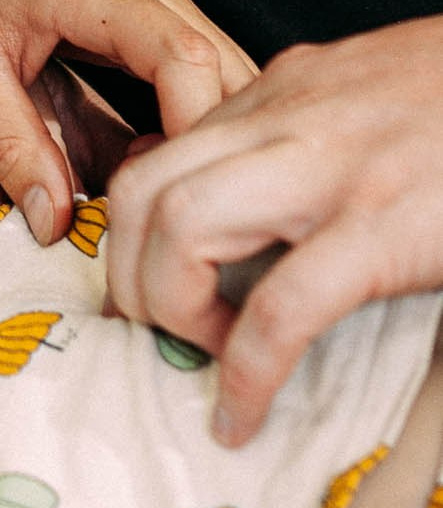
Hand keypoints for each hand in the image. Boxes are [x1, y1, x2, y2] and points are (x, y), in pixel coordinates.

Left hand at [0, 0, 254, 239]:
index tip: (170, 196)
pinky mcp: (148, 7)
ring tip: (163, 192)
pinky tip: (158, 160)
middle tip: (174, 210)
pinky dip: (193, 112)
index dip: (192, 130)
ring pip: (223, 64)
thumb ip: (10, 146)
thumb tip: (55, 225)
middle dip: (214, 141)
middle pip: (224, 64)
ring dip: (208, 129)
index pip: (185, 57)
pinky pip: (200, 62)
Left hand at [105, 16, 442, 444]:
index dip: (133, 229)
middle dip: (126, 274)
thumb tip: (255, 205)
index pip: (160, 151)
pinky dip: (246, 371)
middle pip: (140, 190)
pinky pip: (281, 306)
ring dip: (171, 309)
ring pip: (181, 229)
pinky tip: (242, 413)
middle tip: (157, 329)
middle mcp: (285, 121)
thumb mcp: (365, 95)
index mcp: (283, 94)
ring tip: (204, 357)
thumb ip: (305, 132)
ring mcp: (331, 171)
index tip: (151, 280)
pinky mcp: (381, 226)